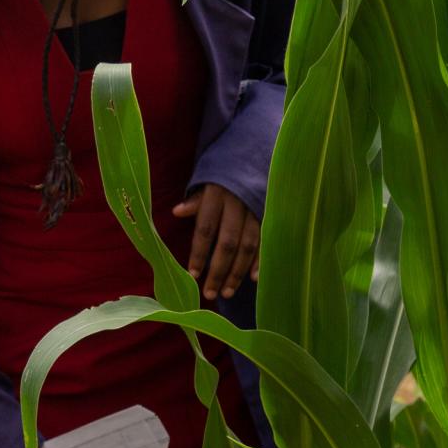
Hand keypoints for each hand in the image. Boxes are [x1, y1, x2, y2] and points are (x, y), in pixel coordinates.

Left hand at [173, 184, 260, 300]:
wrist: (256, 154)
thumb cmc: (225, 175)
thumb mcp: (208, 181)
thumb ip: (196, 200)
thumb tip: (177, 212)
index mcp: (217, 195)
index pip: (205, 229)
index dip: (198, 253)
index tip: (192, 274)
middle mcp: (238, 204)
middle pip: (227, 243)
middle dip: (218, 270)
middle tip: (210, 293)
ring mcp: (256, 210)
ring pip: (247, 246)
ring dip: (237, 272)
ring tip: (226, 292)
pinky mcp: (270, 215)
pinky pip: (266, 241)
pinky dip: (260, 261)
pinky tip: (253, 279)